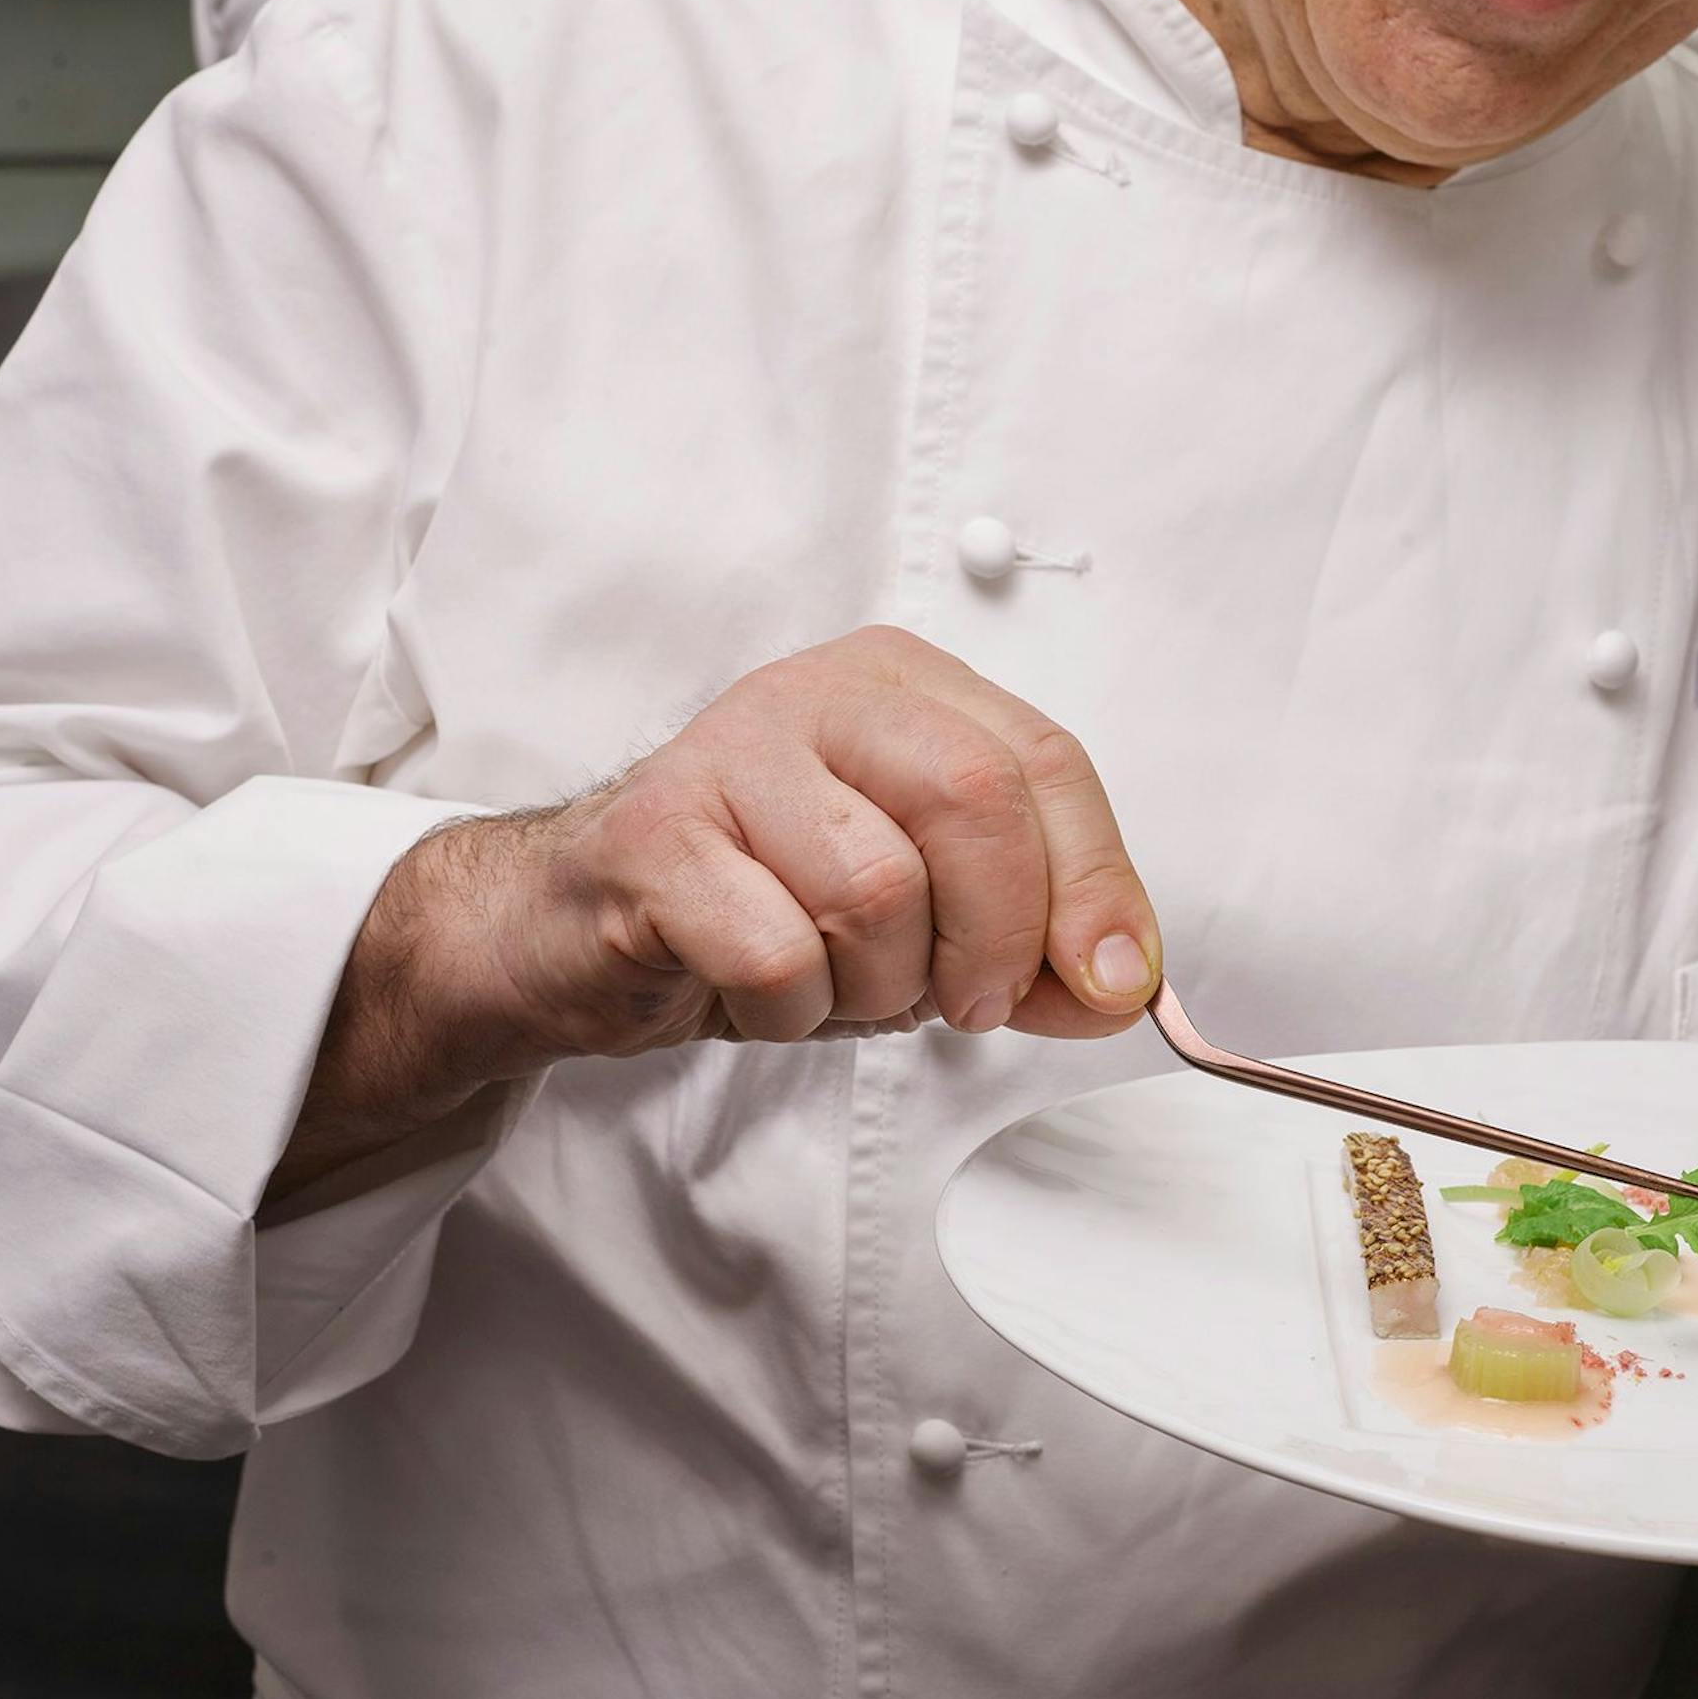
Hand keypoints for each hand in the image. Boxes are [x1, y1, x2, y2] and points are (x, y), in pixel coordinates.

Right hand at [290, 629, 1160, 1192]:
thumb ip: (1038, 948)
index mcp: (903, 686)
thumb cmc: (765, 907)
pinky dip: (788, 1012)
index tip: (1108, 981)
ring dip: (876, 985)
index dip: (1094, 882)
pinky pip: (777, 953)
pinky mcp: (653, 836)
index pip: (1044, 763)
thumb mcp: (928, 923)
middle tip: (966, 1001)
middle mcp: (818, 693)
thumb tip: (1123, 984)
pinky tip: (756, 993)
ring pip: (875, 887)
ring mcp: (727, 754)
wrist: (574, 934)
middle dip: (995, 933)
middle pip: (973, 796)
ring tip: (833, 983)